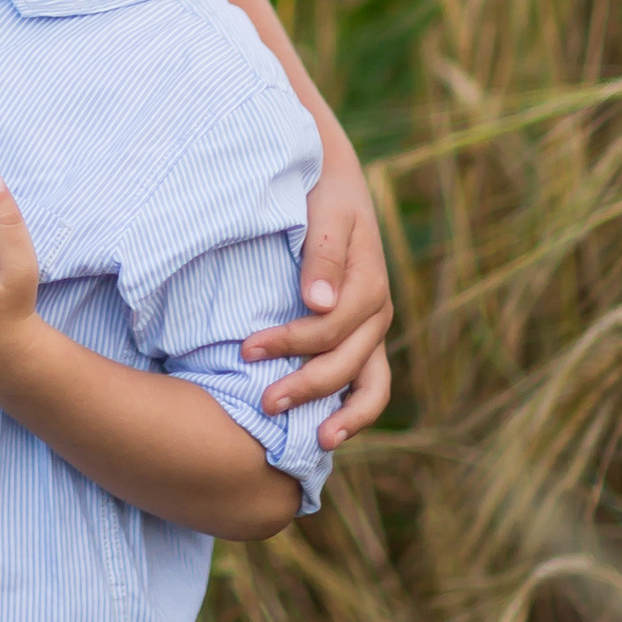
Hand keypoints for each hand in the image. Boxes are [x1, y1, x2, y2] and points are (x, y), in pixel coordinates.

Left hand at [240, 148, 393, 443]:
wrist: (334, 180)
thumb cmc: (322, 193)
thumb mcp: (324, 212)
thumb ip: (322, 255)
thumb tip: (318, 303)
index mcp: (368, 285)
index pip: (327, 330)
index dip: (287, 344)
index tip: (244, 349)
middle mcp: (376, 313)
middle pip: (345, 364)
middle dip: (305, 387)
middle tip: (263, 403)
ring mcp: (372, 330)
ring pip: (371, 385)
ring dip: (344, 416)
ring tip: (317, 441)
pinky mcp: (362, 337)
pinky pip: (367, 382)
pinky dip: (352, 408)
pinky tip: (324, 430)